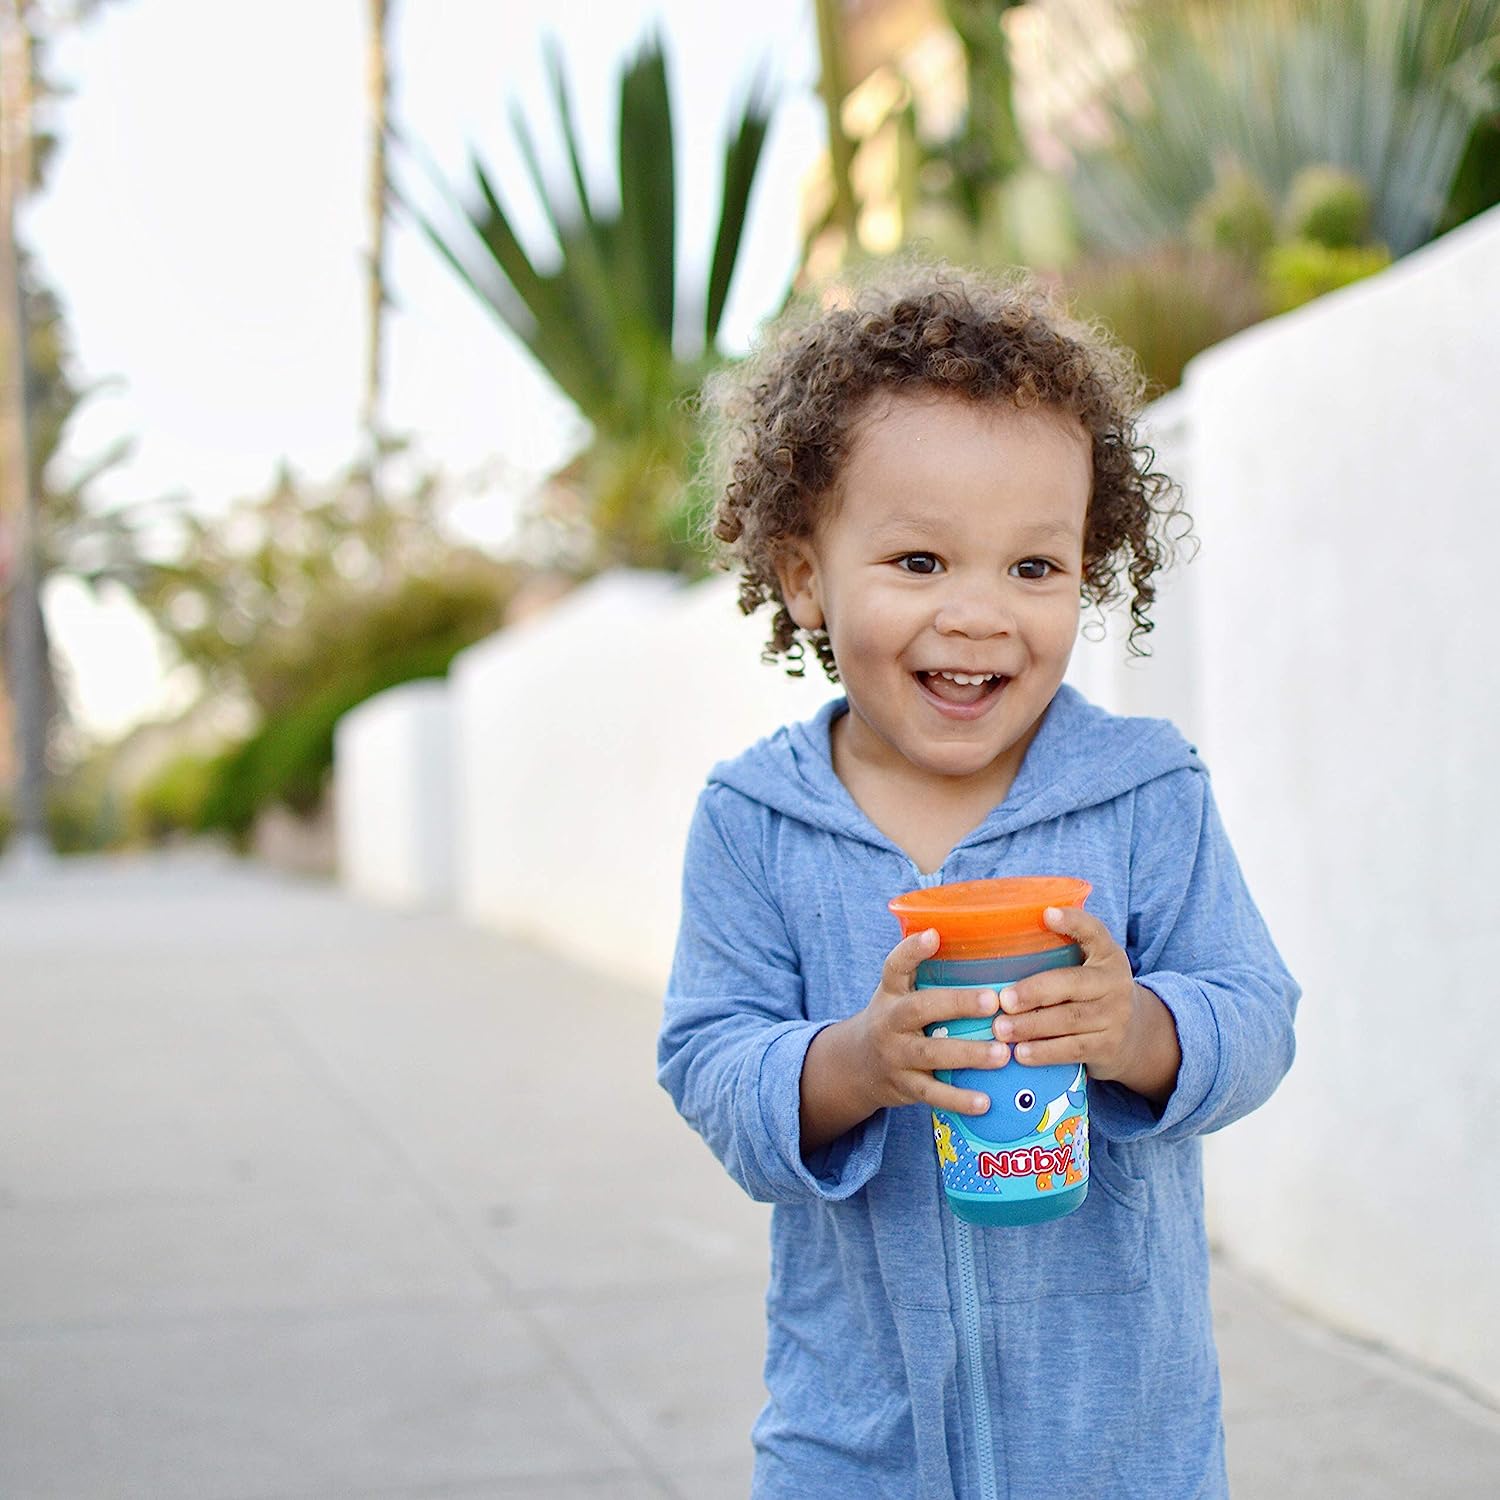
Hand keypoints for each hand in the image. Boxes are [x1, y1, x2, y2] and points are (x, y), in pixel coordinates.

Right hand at [800, 928, 1008, 1154]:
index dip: (912, 950)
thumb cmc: (894, 1020)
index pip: (895, 966)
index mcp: (891, 992)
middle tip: (993, 1002)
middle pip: (919, 1009)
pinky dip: (958, 1099)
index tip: (934, 935)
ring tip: (1002, 1054)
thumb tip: (978, 941)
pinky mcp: (904, 1086)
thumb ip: (926, 973)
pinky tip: (985, 1102)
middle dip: (957, 1005)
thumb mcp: (898, 993)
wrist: (856, 1066)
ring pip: (930, 1054)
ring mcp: (895, 1055)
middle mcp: (889, 1021)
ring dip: (968, 1054)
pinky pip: (932, 1094)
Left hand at [990, 906, 1181, 1104]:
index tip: (1046, 914)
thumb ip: (1059, 952)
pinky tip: (1020, 1053)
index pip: (1093, 931)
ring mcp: (1115, 1016)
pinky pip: (1073, 1049)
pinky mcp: (1109, 1047)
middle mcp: (1115, 982)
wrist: (1136, 1035)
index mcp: (1106, 954)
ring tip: (1000, 1030)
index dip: (1072, 921)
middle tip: (1003, 1000)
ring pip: (1070, 1020)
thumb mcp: (1088, 966)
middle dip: (1034, 992)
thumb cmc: (1092, 992)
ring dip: (1032, 1026)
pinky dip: (1044, 1052)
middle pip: (1072, 983)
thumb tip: (999, 937)